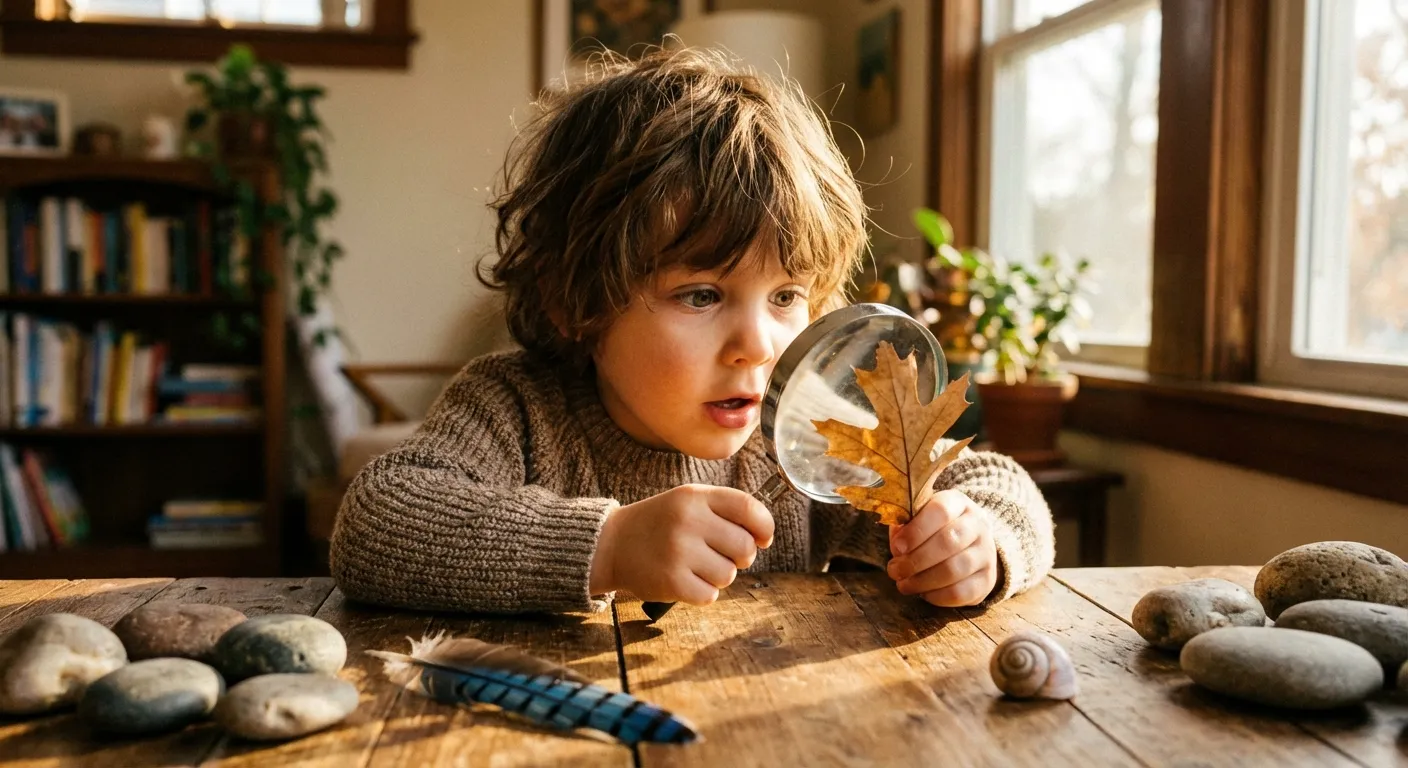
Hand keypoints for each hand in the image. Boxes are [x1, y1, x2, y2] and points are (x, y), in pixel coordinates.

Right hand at [590, 484, 773, 604]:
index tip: (762, 539)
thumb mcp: (688, 502)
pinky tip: (685, 580)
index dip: (765, 527)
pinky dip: (702, 593)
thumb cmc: (660, 524)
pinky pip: (710, 595)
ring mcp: (679, 552)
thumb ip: (726, 511)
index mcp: (696, 497)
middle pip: (745, 548)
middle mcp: (688, 521)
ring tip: (695, 566)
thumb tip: (764, 536)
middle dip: (739, 557)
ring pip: (729, 575)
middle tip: (718, 555)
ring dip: (718, 576)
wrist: (611, 544)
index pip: (749, 509)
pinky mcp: (671, 581)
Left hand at [886, 489, 998, 606]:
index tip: (897, 548)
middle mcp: (978, 524)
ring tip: (904, 584)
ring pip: (954, 569)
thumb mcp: (919, 518)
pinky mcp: (987, 579)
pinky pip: (961, 592)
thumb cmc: (934, 530)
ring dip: (922, 581)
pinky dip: (936, 596)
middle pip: (948, 542)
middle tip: (894, 570)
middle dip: (915, 560)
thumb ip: (905, 526)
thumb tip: (897, 544)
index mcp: (958, 503)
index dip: (916, 531)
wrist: (969, 546)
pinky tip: (923, 593)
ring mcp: (986, 552)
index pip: (940, 511)